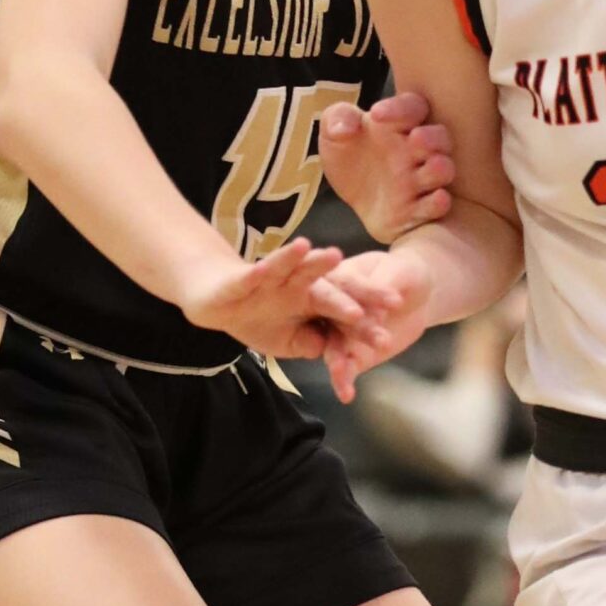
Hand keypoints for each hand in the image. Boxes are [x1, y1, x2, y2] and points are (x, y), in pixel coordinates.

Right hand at [178, 237, 374, 360]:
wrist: (214, 300)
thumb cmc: (255, 317)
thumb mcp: (287, 341)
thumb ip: (309, 344)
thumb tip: (328, 350)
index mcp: (312, 300)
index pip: (346, 309)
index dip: (368, 319)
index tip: (392, 330)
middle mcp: (298, 286)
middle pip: (334, 288)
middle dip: (359, 295)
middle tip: (388, 300)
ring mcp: (272, 279)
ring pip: (297, 269)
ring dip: (313, 263)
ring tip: (333, 255)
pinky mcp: (243, 278)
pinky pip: (254, 273)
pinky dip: (262, 270)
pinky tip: (269, 267)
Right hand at [318, 245, 437, 402]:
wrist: (419, 295)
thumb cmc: (406, 275)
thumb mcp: (401, 272)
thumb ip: (385, 285)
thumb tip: (377, 305)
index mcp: (339, 277)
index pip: (340, 289)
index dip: (347, 301)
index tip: (358, 315)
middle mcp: (332, 305)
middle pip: (331, 321)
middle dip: (336, 334)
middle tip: (340, 349)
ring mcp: (340, 331)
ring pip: (334, 347)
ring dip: (336, 362)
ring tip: (339, 374)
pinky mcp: (353, 353)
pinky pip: (346, 368)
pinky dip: (344, 381)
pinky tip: (345, 395)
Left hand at [320, 94, 454, 240]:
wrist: (355, 202)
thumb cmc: (351, 160)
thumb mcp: (334, 134)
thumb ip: (337, 119)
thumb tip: (345, 127)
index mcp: (398, 126)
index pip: (412, 108)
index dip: (400, 109)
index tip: (376, 115)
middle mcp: (415, 151)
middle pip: (440, 137)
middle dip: (432, 138)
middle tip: (416, 139)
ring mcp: (419, 180)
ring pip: (444, 170)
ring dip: (440, 168)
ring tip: (431, 166)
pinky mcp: (418, 208)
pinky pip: (437, 205)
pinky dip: (439, 203)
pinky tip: (438, 199)